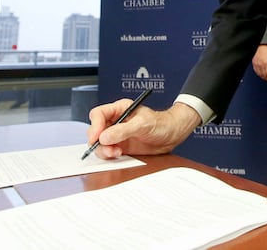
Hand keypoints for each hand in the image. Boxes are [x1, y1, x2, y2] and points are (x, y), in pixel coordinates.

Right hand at [86, 100, 200, 158]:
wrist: (171, 135)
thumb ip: (123, 130)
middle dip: (99, 141)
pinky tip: (119, 155)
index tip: (96, 137)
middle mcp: (116, 121)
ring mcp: (117, 135)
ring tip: (117, 153)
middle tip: (109, 148)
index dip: (95, 126)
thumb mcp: (142, 124)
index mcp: (119, 109)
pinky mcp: (121, 146)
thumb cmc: (161, 123)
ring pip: (100, 144)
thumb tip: (104, 137)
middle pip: (95, 131)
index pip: (98, 114)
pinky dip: (109, 156)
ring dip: (104, 150)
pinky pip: (108, 152)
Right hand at [252, 45, 266, 82]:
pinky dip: (260, 74)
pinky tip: (263, 74)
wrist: (262, 46)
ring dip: (264, 78)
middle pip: (265, 76)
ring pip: (260, 75)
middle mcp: (261, 65)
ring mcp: (256, 65)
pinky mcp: (254, 64)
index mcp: (266, 64)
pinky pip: (256, 72)